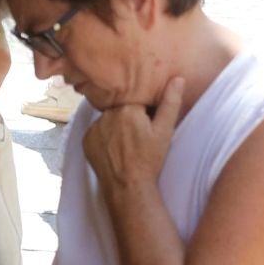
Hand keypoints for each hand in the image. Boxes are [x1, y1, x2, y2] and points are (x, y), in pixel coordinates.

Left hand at [83, 76, 184, 193]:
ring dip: (116, 127)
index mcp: (127, 108)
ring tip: (127, 144)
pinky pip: (97, 132)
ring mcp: (94, 127)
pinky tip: (115, 149)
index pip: (136, 102)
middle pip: (121, 110)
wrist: (128, 185)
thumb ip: (170, 103)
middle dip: (130, 119)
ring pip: (108, 120)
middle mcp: (107, 114)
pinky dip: (105, 137)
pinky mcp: (85, 139)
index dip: (144, 113)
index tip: (148, 126)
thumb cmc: (149, 159)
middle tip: (139, 137)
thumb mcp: (164, 131)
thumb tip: (178, 79)